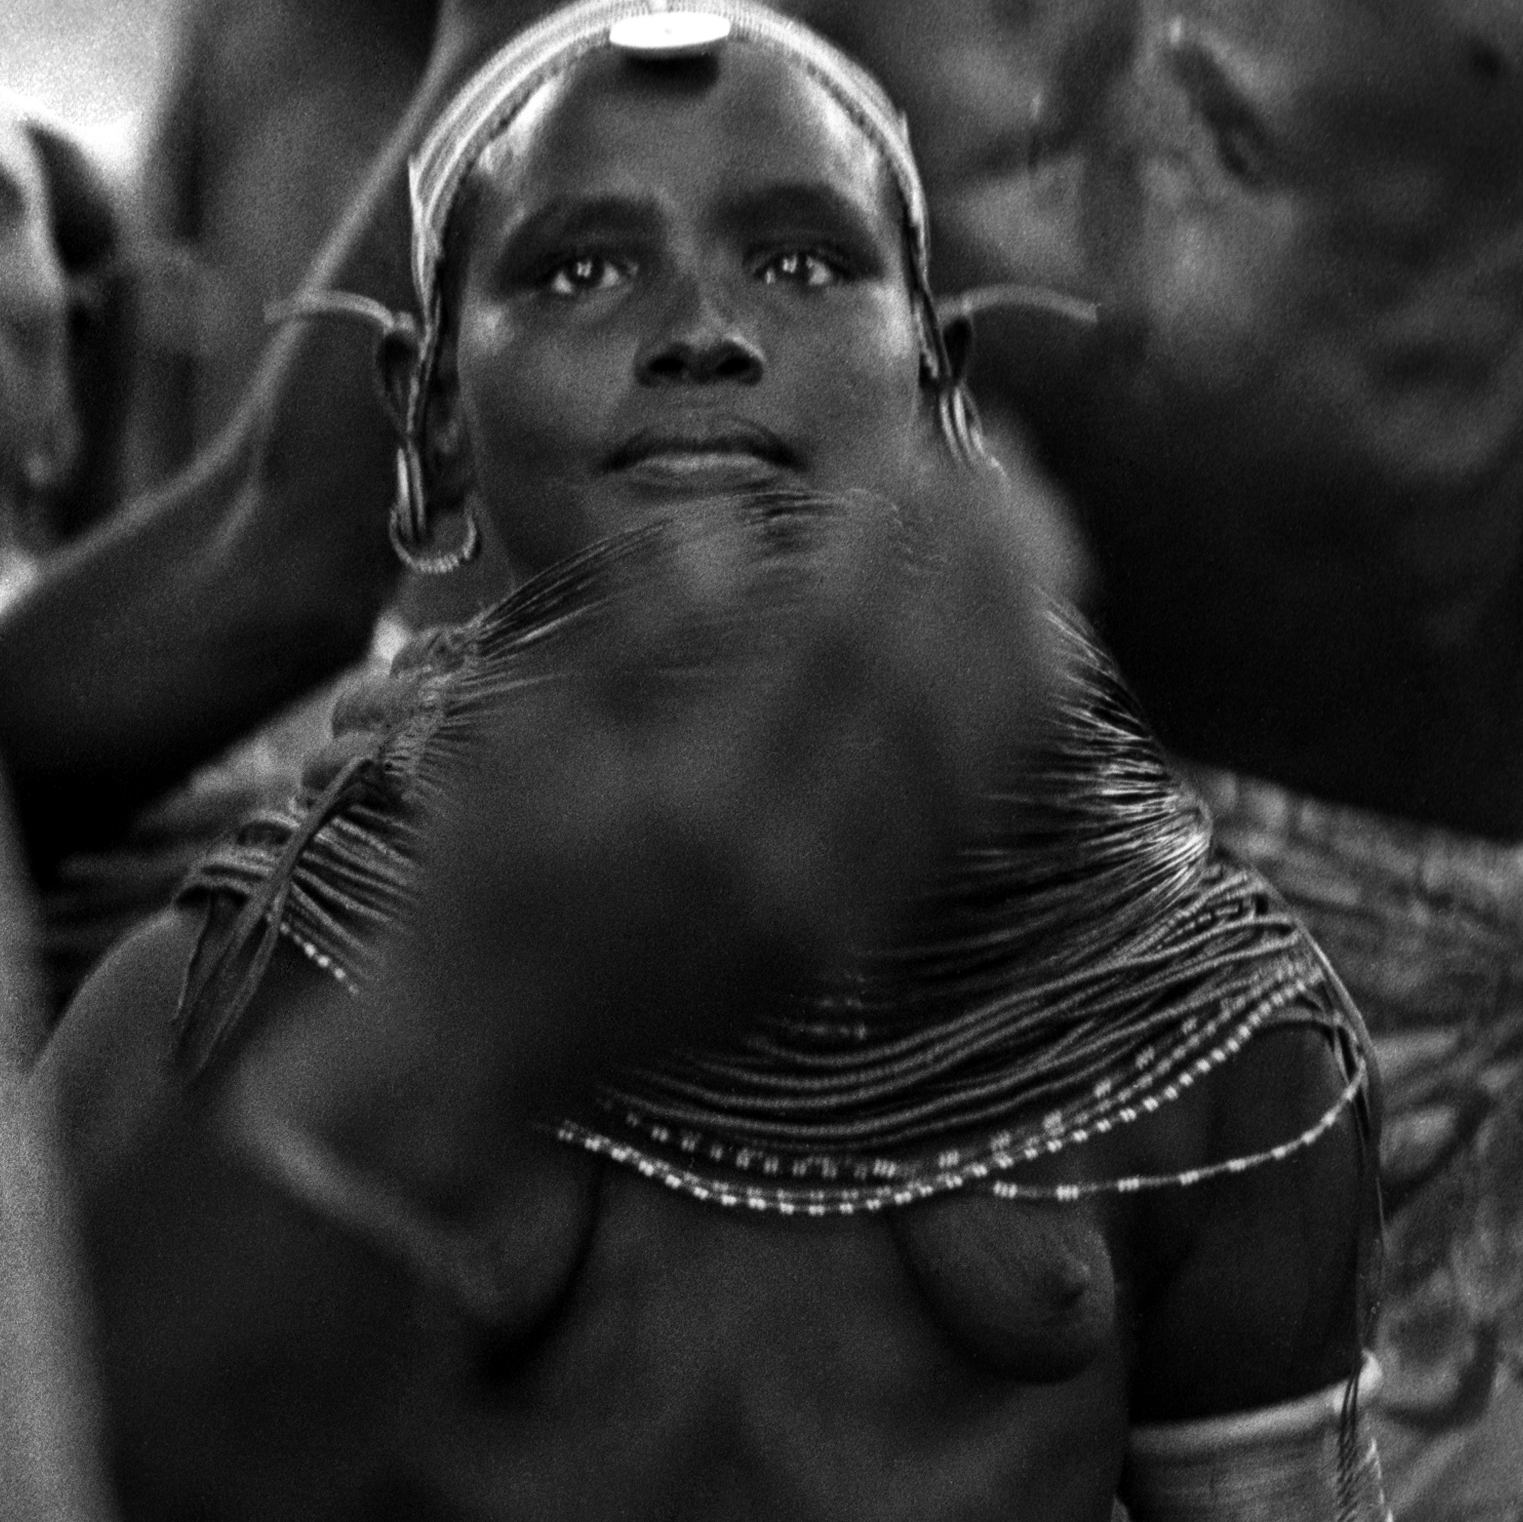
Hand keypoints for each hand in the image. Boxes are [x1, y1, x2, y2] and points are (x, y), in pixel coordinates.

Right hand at [333, 460, 1081, 1219]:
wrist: (477, 1064)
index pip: (842, 648)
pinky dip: (1005, 732)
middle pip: (940, 696)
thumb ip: (634, 635)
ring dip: (1021, 642)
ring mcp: (836, 921)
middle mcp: (792, 868)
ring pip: (978, 767)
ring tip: (1046, 544)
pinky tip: (1017, 658)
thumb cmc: (477, 888)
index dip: (896, 543)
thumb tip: (721, 527)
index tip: (918, 457)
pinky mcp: (853, 952)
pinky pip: (962, 829)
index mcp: (699, 804)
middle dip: (991, 570)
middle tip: (1013, 467)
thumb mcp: (525, 745)